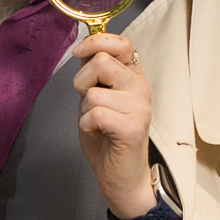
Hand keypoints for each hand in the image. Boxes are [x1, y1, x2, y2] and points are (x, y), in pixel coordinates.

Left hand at [70, 27, 158, 215]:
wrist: (121, 177)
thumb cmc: (107, 138)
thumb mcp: (97, 98)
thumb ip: (94, 74)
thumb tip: (84, 48)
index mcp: (133, 77)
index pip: (121, 43)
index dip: (96, 42)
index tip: (79, 53)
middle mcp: (140, 88)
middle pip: (101, 62)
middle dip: (82, 82)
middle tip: (89, 103)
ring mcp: (139, 108)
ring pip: (94, 92)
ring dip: (85, 110)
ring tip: (97, 124)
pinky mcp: (133, 127)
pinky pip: (96, 113)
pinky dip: (88, 125)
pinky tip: (98, 133)